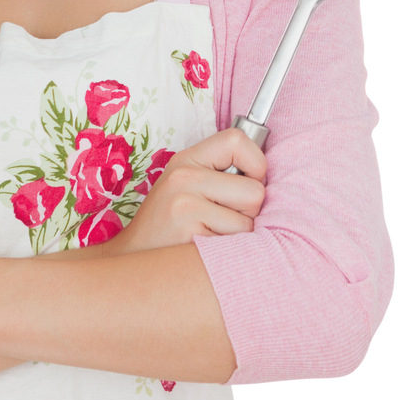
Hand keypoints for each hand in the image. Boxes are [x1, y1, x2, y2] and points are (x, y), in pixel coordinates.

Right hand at [106, 127, 265, 255]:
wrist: (132, 259)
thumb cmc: (170, 225)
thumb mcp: (187, 186)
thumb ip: (221, 174)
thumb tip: (267, 174)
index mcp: (187, 158)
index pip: (238, 140)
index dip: (256, 164)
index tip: (248, 181)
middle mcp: (184, 175)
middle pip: (255, 190)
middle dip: (249, 211)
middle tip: (221, 219)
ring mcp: (184, 203)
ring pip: (249, 222)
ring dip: (238, 236)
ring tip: (210, 235)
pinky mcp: (189, 232)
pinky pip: (235, 244)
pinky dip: (226, 252)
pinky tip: (204, 249)